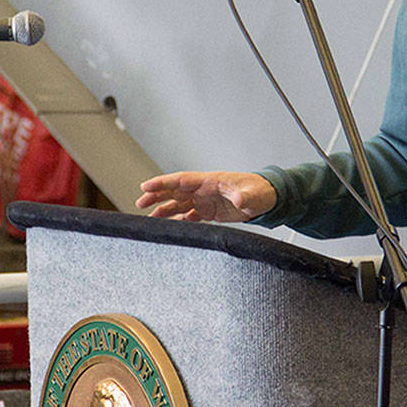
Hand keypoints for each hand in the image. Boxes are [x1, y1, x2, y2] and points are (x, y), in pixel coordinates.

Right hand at [136, 171, 276, 221]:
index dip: (163, 182)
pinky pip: (188, 215)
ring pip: (178, 204)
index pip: (181, 180)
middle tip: (140, 203)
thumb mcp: (253, 194)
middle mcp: (203, 190)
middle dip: (156, 195)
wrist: (267, 199)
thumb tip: (239, 198)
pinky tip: (168, 227)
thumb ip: (244, 196)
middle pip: (174, 191)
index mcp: (210, 181)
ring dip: (163, 210)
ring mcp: (205, 200)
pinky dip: (177, 220)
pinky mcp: (209, 212)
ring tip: (149, 218)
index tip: (146, 185)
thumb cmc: (260, 192)